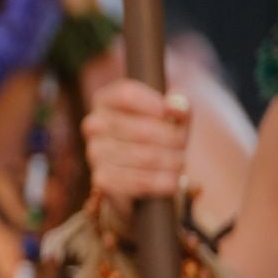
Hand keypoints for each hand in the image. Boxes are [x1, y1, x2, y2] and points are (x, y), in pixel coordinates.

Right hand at [82, 79, 190, 216]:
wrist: (139, 170)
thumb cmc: (156, 133)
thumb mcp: (169, 114)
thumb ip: (177, 107)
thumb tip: (177, 107)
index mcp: (106, 100)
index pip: (127, 95)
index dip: (153, 104)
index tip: (171, 113)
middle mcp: (94, 125)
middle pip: (142, 129)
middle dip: (172, 139)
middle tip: (183, 144)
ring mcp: (95, 152)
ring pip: (146, 157)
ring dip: (172, 162)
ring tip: (179, 162)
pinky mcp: (102, 178)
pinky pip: (139, 181)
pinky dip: (162, 181)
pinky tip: (173, 180)